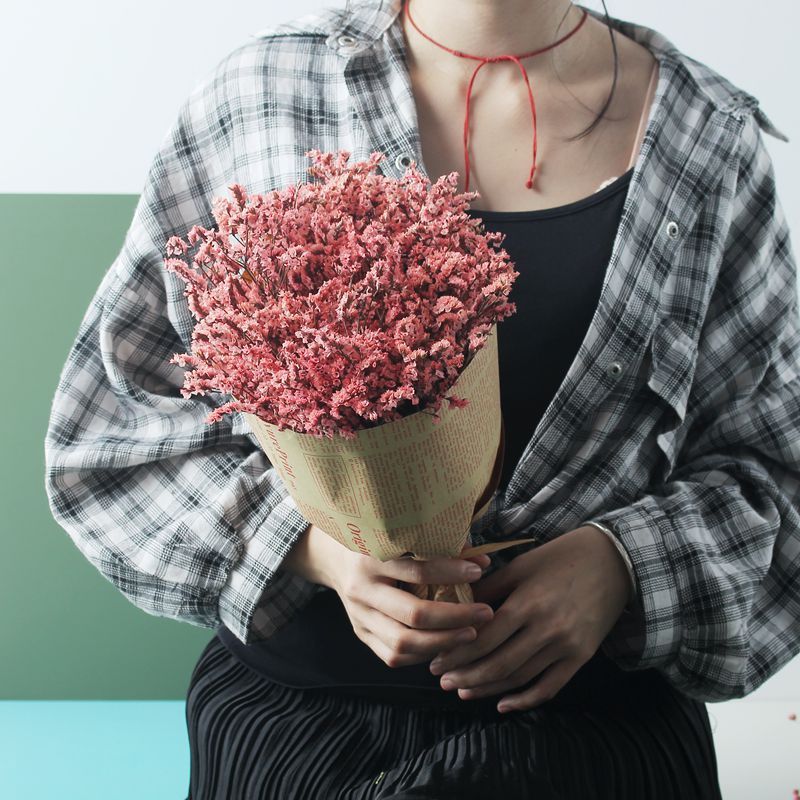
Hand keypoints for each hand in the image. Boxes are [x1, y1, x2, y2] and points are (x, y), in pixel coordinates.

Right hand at [284, 523, 494, 667]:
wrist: (332, 558)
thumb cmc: (376, 542)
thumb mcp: (398, 537)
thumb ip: (437, 547)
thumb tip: (481, 560)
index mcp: (371, 558)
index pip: (417, 570)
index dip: (451, 572)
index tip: (478, 572)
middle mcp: (362, 589)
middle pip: (414, 614)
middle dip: (456, 617)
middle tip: (485, 613)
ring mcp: (358, 616)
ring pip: (404, 643)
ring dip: (443, 642)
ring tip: (470, 634)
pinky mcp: (360, 633)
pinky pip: (393, 655)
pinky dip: (422, 654)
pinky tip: (442, 645)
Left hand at [428, 525, 633, 711]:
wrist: (614, 561)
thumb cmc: (561, 558)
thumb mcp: (521, 565)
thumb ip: (490, 589)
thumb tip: (457, 607)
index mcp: (528, 603)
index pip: (484, 638)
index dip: (457, 653)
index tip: (436, 660)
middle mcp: (547, 629)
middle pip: (498, 664)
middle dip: (466, 675)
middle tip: (442, 680)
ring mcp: (566, 646)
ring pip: (520, 678)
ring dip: (488, 688)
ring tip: (463, 690)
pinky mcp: (581, 657)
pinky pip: (550, 687)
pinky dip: (525, 700)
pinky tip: (503, 704)